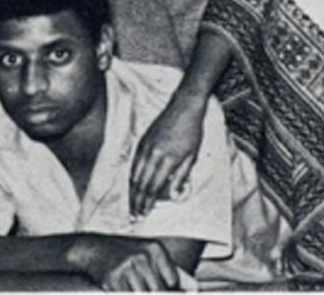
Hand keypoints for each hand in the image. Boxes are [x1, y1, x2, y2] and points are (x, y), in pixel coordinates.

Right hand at [75, 237, 183, 291]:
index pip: (172, 281)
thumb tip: (191, 289)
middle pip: (158, 290)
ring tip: (136, 287)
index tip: (168, 293)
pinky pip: (126, 293)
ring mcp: (127, 268)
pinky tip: (126, 289)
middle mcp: (143, 257)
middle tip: (145, 288)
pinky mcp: (112, 279)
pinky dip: (127, 293)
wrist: (93, 249)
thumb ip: (165, 271)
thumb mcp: (147, 255)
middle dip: (155, 292)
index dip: (170, 292)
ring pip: (143, 293)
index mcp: (156, 250)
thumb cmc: (124, 254)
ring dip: (141, 292)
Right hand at [129, 95, 204, 218]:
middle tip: (134, 216)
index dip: (147, 203)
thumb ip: (181, 177)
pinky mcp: (141, 143)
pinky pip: (133, 165)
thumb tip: (174, 196)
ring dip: (132, 193)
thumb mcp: (192, 156)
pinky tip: (132, 187)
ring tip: (132, 206)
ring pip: (134, 176)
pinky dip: (131, 179)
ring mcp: (145, 148)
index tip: (143, 214)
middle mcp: (153, 155)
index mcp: (167, 160)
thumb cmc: (192, 132)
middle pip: (140, 185)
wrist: (184, 108)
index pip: (153, 188)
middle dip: (136, 202)